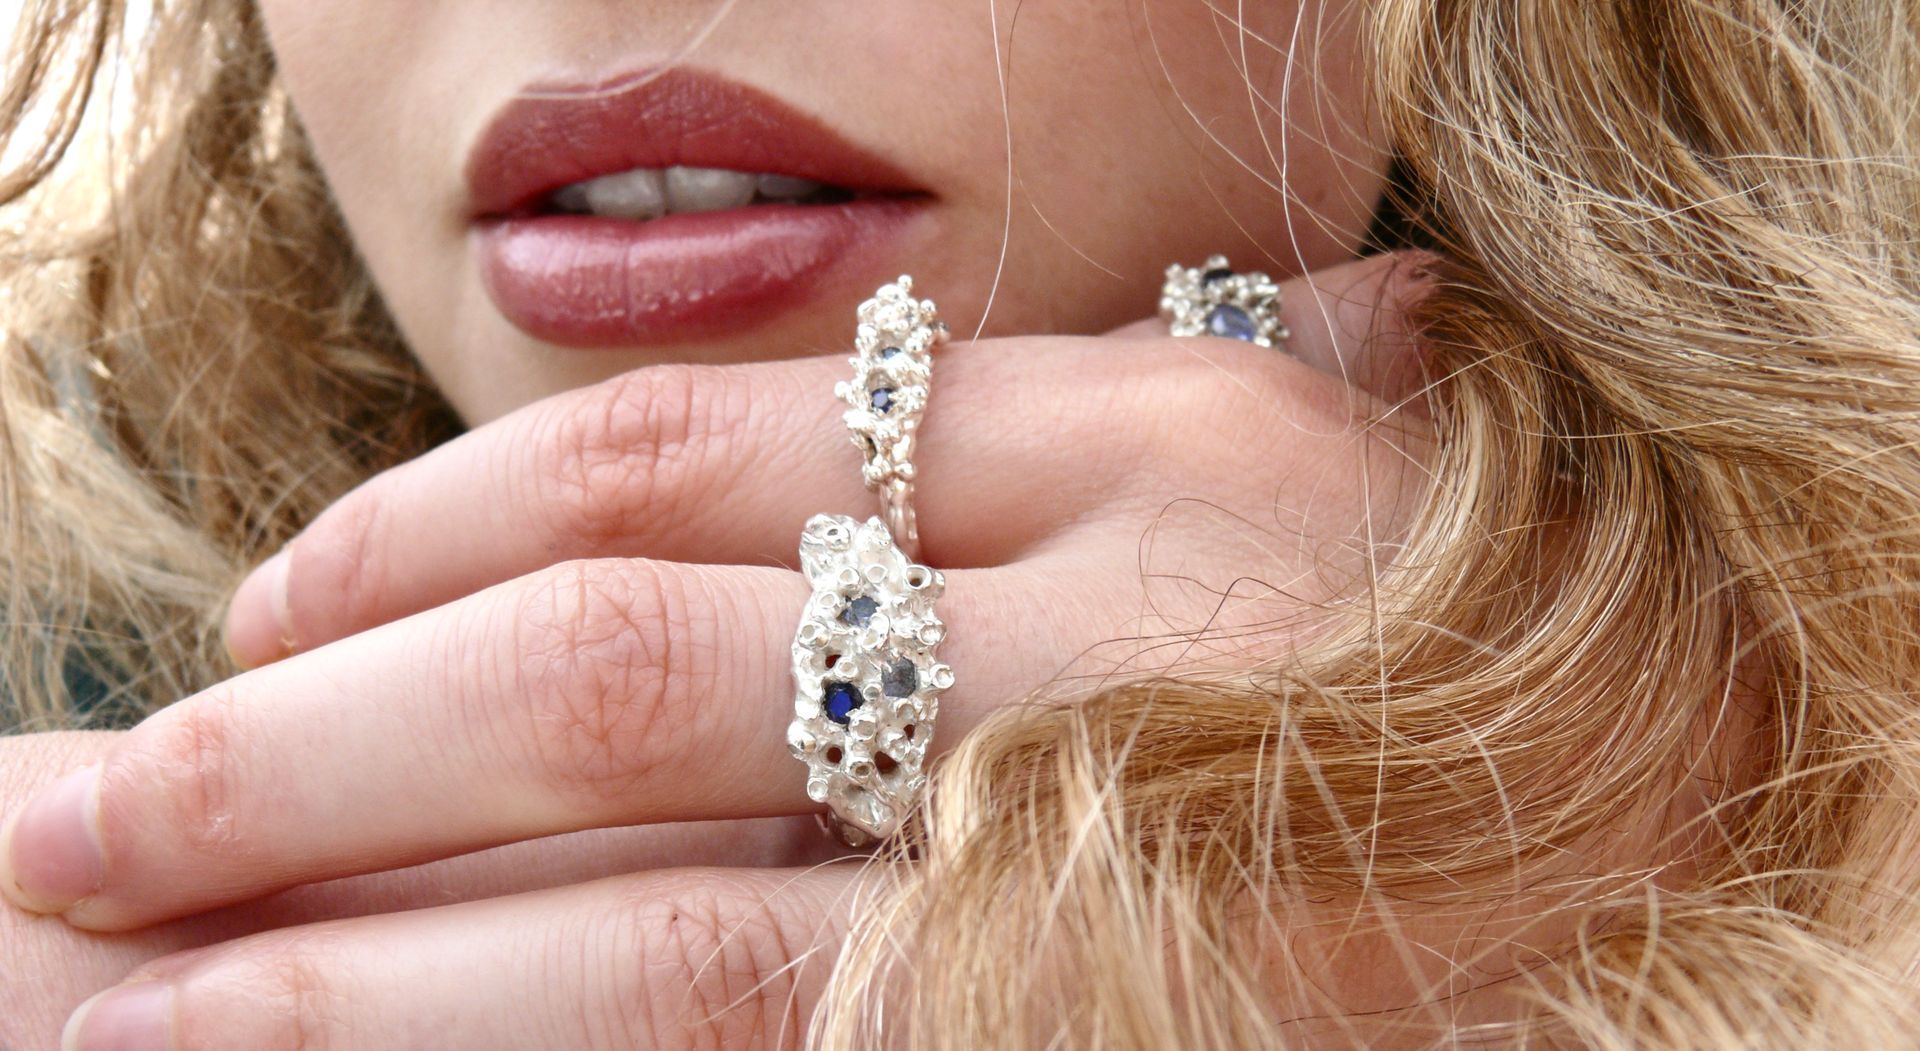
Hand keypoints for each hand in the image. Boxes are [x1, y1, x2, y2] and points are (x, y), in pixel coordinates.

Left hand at [2, 253, 1434, 1047]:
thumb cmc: (1435, 586)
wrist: (1713, 768)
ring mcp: (1103, 885)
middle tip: (53, 836)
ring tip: (114, 1012)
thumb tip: (596, 486)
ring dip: (349, 984)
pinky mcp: (1098, 1046)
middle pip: (602, 693)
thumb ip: (949, 427)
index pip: (677, 468)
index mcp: (1120, 450)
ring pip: (651, 950)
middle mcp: (1096, 654)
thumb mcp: (1230, 416)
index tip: (247, 614)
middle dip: (291, 774)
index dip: (414, 534)